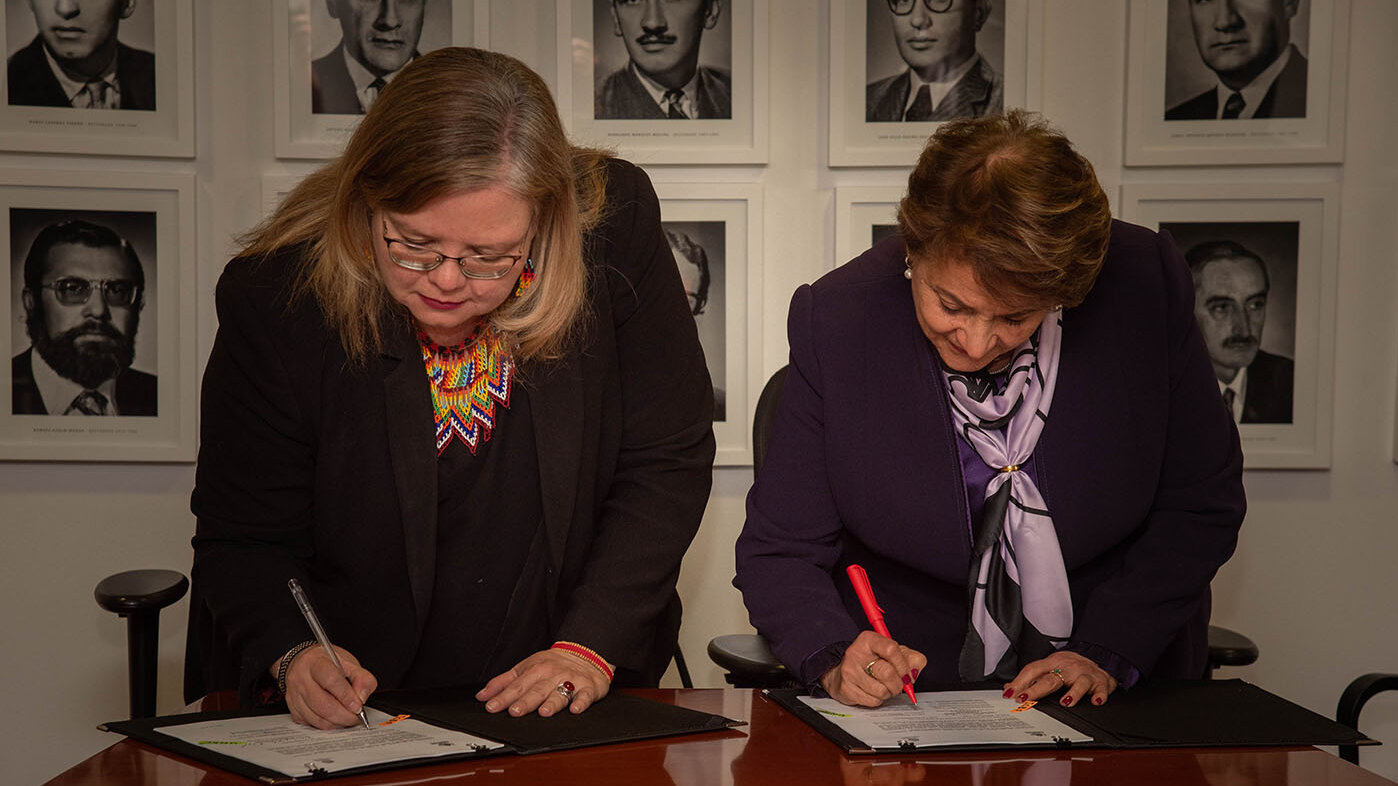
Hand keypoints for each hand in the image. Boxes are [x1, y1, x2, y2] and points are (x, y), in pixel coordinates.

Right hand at [281, 645, 377, 728]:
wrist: (302, 663)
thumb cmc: (326, 663)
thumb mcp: (348, 662)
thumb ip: (361, 678)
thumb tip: (361, 698)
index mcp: (315, 662)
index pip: (331, 680)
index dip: (347, 696)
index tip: (358, 706)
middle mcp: (300, 679)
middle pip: (323, 705)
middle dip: (344, 716)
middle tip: (357, 716)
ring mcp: (294, 696)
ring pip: (317, 718)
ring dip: (337, 723)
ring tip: (348, 718)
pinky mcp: (293, 710)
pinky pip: (311, 724)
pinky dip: (327, 725)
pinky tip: (335, 718)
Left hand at [476, 648, 610, 716]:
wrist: (585, 653)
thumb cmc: (552, 664)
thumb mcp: (525, 667)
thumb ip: (503, 683)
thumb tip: (482, 696)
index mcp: (535, 670)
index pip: (517, 686)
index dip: (504, 697)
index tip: (492, 707)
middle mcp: (552, 675)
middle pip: (537, 690)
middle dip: (526, 701)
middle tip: (515, 712)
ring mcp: (571, 681)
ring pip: (560, 693)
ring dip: (552, 702)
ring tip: (544, 712)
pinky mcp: (588, 688)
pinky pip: (585, 695)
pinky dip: (581, 702)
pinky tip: (575, 709)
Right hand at [820, 630, 926, 707]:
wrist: (844, 674)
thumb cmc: (872, 662)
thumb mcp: (894, 654)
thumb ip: (911, 658)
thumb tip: (914, 671)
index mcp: (869, 640)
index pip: (891, 649)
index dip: (904, 665)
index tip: (907, 675)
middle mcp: (856, 653)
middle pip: (887, 673)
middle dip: (898, 684)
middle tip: (898, 685)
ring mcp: (849, 671)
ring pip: (881, 690)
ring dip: (888, 693)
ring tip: (883, 687)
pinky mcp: (846, 688)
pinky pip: (873, 701)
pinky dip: (878, 700)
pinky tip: (873, 692)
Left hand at [1003, 651, 1117, 707]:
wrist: (1101, 656)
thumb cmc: (1071, 666)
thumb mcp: (1051, 666)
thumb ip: (1031, 678)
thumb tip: (1010, 688)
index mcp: (1053, 663)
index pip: (1033, 670)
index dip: (1020, 681)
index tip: (1009, 693)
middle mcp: (1068, 667)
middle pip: (1051, 678)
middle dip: (1036, 689)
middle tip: (1024, 698)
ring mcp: (1085, 674)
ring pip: (1079, 682)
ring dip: (1073, 693)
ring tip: (1065, 703)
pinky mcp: (1101, 682)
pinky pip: (1101, 689)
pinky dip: (1100, 695)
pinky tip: (1095, 702)